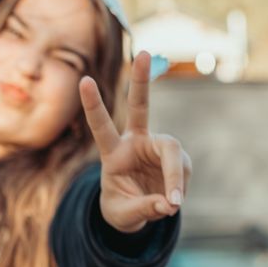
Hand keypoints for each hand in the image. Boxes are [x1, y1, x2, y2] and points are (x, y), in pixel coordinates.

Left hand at [80, 51, 191, 232]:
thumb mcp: (123, 214)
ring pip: (173, 154)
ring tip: (173, 203)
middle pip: (140, 107)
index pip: (101, 126)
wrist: (137, 212)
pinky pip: (182, 173)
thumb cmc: (121, 208)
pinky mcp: (176, 159)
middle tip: (142, 52)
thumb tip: (169, 203)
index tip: (84, 80)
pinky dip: (180, 190)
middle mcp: (136, 143)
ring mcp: (158, 148)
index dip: (93, 105)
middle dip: (141, 81)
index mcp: (112, 153)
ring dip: (175, 178)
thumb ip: (143, 208)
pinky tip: (173, 201)